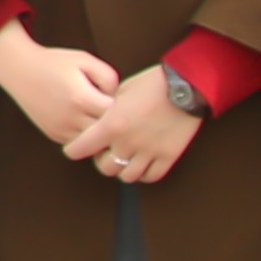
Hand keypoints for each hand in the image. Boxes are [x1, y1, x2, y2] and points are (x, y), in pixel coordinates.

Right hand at [0, 21, 123, 149]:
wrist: (19, 70)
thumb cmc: (54, 62)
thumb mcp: (85, 60)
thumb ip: (109, 77)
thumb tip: (118, 98)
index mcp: (81, 97)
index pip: (115, 114)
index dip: (123, 108)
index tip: (124, 100)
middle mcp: (71, 118)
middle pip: (106, 132)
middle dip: (115, 124)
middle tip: (119, 113)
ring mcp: (61, 129)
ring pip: (93, 143)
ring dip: (101, 133)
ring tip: (104, 118)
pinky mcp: (54, 135)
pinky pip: (78, 142)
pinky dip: (86, 135)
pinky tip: (87, 121)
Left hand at [66, 65, 201, 187]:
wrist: (186, 85)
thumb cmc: (152, 83)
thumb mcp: (121, 91)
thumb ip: (108, 109)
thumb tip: (100, 121)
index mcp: (111, 125)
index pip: (80, 149)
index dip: (74, 150)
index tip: (75, 148)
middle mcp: (128, 143)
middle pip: (106, 168)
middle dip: (102, 161)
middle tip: (106, 153)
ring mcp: (149, 152)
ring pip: (128, 177)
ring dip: (124, 169)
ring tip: (126, 158)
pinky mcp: (169, 156)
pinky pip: (151, 176)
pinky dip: (144, 173)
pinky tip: (143, 163)